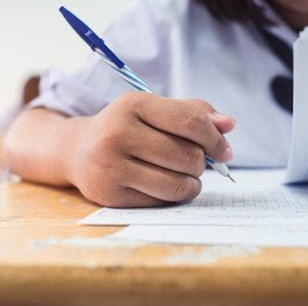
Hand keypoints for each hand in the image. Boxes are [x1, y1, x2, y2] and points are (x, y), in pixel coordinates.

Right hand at [64, 92, 235, 207]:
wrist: (77, 150)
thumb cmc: (126, 127)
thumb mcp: (153, 110)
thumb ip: (193, 113)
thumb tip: (230, 125)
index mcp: (132, 105)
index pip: (190, 121)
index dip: (216, 138)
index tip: (225, 151)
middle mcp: (117, 134)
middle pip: (188, 156)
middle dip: (201, 162)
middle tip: (193, 161)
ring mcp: (110, 167)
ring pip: (178, 185)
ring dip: (191, 183)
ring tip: (184, 176)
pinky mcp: (109, 195)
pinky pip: (161, 203)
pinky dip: (172, 196)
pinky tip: (164, 186)